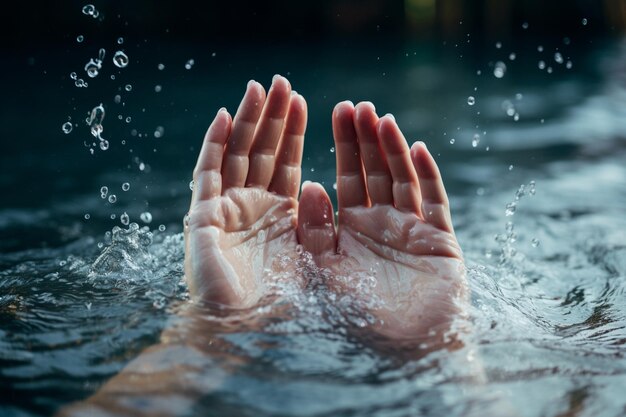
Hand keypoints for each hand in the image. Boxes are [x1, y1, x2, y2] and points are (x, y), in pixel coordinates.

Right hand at [185, 76, 306, 308]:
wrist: (239, 334)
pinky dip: (215, 145)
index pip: (286, 164)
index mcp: (278, 217)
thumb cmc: (279, 307)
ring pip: (237, 154)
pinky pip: (208, 174)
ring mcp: (226, 210)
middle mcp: (251, 208)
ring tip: (260, 87)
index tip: (304, 103)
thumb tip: (318, 187)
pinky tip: (226, 117)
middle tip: (282, 82)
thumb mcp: (310, 259)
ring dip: (248, 120)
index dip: (293, 133)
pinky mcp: (203, 217)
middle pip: (262, 152)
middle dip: (273, 118)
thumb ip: (315, 224)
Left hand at [297, 101, 467, 346]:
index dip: (341, 146)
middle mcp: (379, 224)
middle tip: (357, 106)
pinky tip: (416, 148)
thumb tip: (308, 185)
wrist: (402, 352)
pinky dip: (426, 175)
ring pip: (401, 178)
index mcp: (349, 229)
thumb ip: (315, 231)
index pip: (344, 177)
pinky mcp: (438, 239)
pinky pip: (433, 201)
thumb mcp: (323, 272)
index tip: (334, 112)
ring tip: (381, 118)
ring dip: (392, 148)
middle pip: (372, 171)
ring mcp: (410, 229)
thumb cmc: (355, 318)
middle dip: (364, 139)